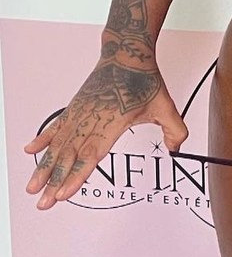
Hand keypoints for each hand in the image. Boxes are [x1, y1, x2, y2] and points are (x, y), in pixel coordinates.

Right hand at [23, 56, 187, 210]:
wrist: (127, 53)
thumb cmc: (144, 79)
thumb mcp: (165, 106)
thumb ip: (174, 130)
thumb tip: (176, 149)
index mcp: (111, 124)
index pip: (91, 156)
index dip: (76, 176)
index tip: (62, 194)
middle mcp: (91, 120)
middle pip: (69, 156)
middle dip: (54, 181)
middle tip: (42, 202)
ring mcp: (80, 113)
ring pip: (58, 145)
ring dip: (44, 167)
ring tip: (32, 186)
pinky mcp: (75, 107)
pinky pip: (56, 126)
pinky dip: (42, 139)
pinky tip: (30, 151)